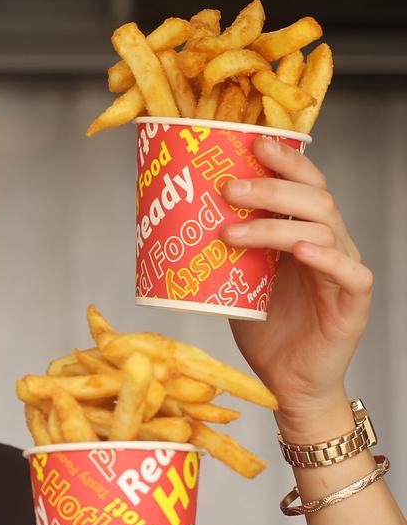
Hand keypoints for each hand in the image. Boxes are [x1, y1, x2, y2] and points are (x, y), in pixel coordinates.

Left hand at [219, 135, 372, 424]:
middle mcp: (328, 244)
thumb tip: (172, 215)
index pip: (303, 182)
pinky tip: (301, 249)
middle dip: (271, 186)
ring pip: (324, 229)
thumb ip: (221, 247)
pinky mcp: (353, 303)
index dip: (285, 159)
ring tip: (234, 228)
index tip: (252, 142)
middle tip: (230, 186)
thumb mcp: (234, 278)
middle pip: (314, 198)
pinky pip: (350, 273)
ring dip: (276, 224)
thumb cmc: (264, 327)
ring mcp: (343, 271)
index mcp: (302, 231)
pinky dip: (327, 257)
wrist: (285, 382)